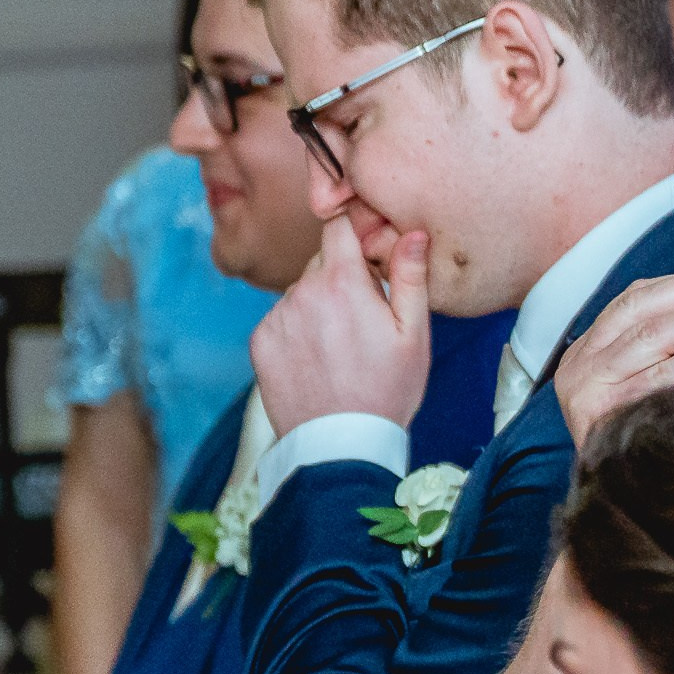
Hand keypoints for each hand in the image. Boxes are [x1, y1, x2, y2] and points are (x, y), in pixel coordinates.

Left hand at [252, 215, 431, 435]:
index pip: (339, 226)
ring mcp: (276, 317)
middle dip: (342, 278)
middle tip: (363, 319)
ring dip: (318, 305)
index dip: (356, 232)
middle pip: (322, 262)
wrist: (340, 446)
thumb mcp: (413, 335)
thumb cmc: (386, 391)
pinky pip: (281, 320)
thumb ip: (411, 276)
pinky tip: (318, 360)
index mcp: (340, 281)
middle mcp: (301, 292)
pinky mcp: (259, 342)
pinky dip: (297, 331)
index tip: (369, 251)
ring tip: (341, 348)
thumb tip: (412, 233)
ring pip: (301, 293)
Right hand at [553, 272, 673, 447]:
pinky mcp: (602, 417)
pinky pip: (657, 380)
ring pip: (648, 340)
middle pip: (642, 313)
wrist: (611, 499)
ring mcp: (587, 391)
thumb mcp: (646, 385)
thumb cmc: (634, 438)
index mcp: (587, 352)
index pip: (633, 300)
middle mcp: (581, 367)